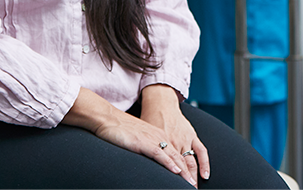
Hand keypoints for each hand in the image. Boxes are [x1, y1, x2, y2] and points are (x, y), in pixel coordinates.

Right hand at [63, 87, 198, 185]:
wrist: (108, 119)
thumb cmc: (120, 130)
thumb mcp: (139, 139)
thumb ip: (148, 149)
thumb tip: (152, 163)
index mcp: (159, 136)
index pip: (177, 155)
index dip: (186, 168)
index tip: (191, 180)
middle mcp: (159, 137)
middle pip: (179, 157)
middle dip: (188, 173)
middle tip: (194, 186)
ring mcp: (152, 139)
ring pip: (173, 157)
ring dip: (183, 172)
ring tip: (190, 184)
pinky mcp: (143, 142)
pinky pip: (160, 154)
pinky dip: (169, 163)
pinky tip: (176, 171)